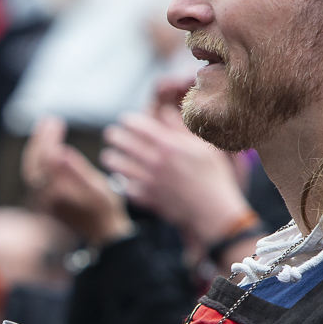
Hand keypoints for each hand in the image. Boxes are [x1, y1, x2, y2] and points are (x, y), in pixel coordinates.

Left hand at [23, 115, 129, 244]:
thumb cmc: (106, 209)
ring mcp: (40, 201)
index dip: (49, 138)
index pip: (47, 157)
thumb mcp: (98, 188)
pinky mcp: (40, 203)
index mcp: (59, 191)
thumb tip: (60, 152)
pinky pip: (32, 177)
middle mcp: (44, 197)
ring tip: (44, 129)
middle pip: (34, 162)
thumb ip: (77, 171)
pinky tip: (43, 150)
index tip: (56, 122)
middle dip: (39, 139)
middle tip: (49, 120)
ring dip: (35, 148)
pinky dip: (35, 160)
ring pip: (30, 169)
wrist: (102, 235)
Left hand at [100, 111, 252, 248]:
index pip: (136, 125)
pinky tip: (122, 179)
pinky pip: (124, 187)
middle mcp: (154, 161)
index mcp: (168, 145)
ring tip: (110, 156)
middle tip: (112, 135)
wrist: (212, 212)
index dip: (127, 120)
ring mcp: (148, 181)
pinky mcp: (145, 198)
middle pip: (120, 141)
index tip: (125, 120)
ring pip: (115, 164)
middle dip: (113, 136)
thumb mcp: (202, 147)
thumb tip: (164, 111)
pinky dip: (122, 182)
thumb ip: (180, 128)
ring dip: (111, 158)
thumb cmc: (212, 176)